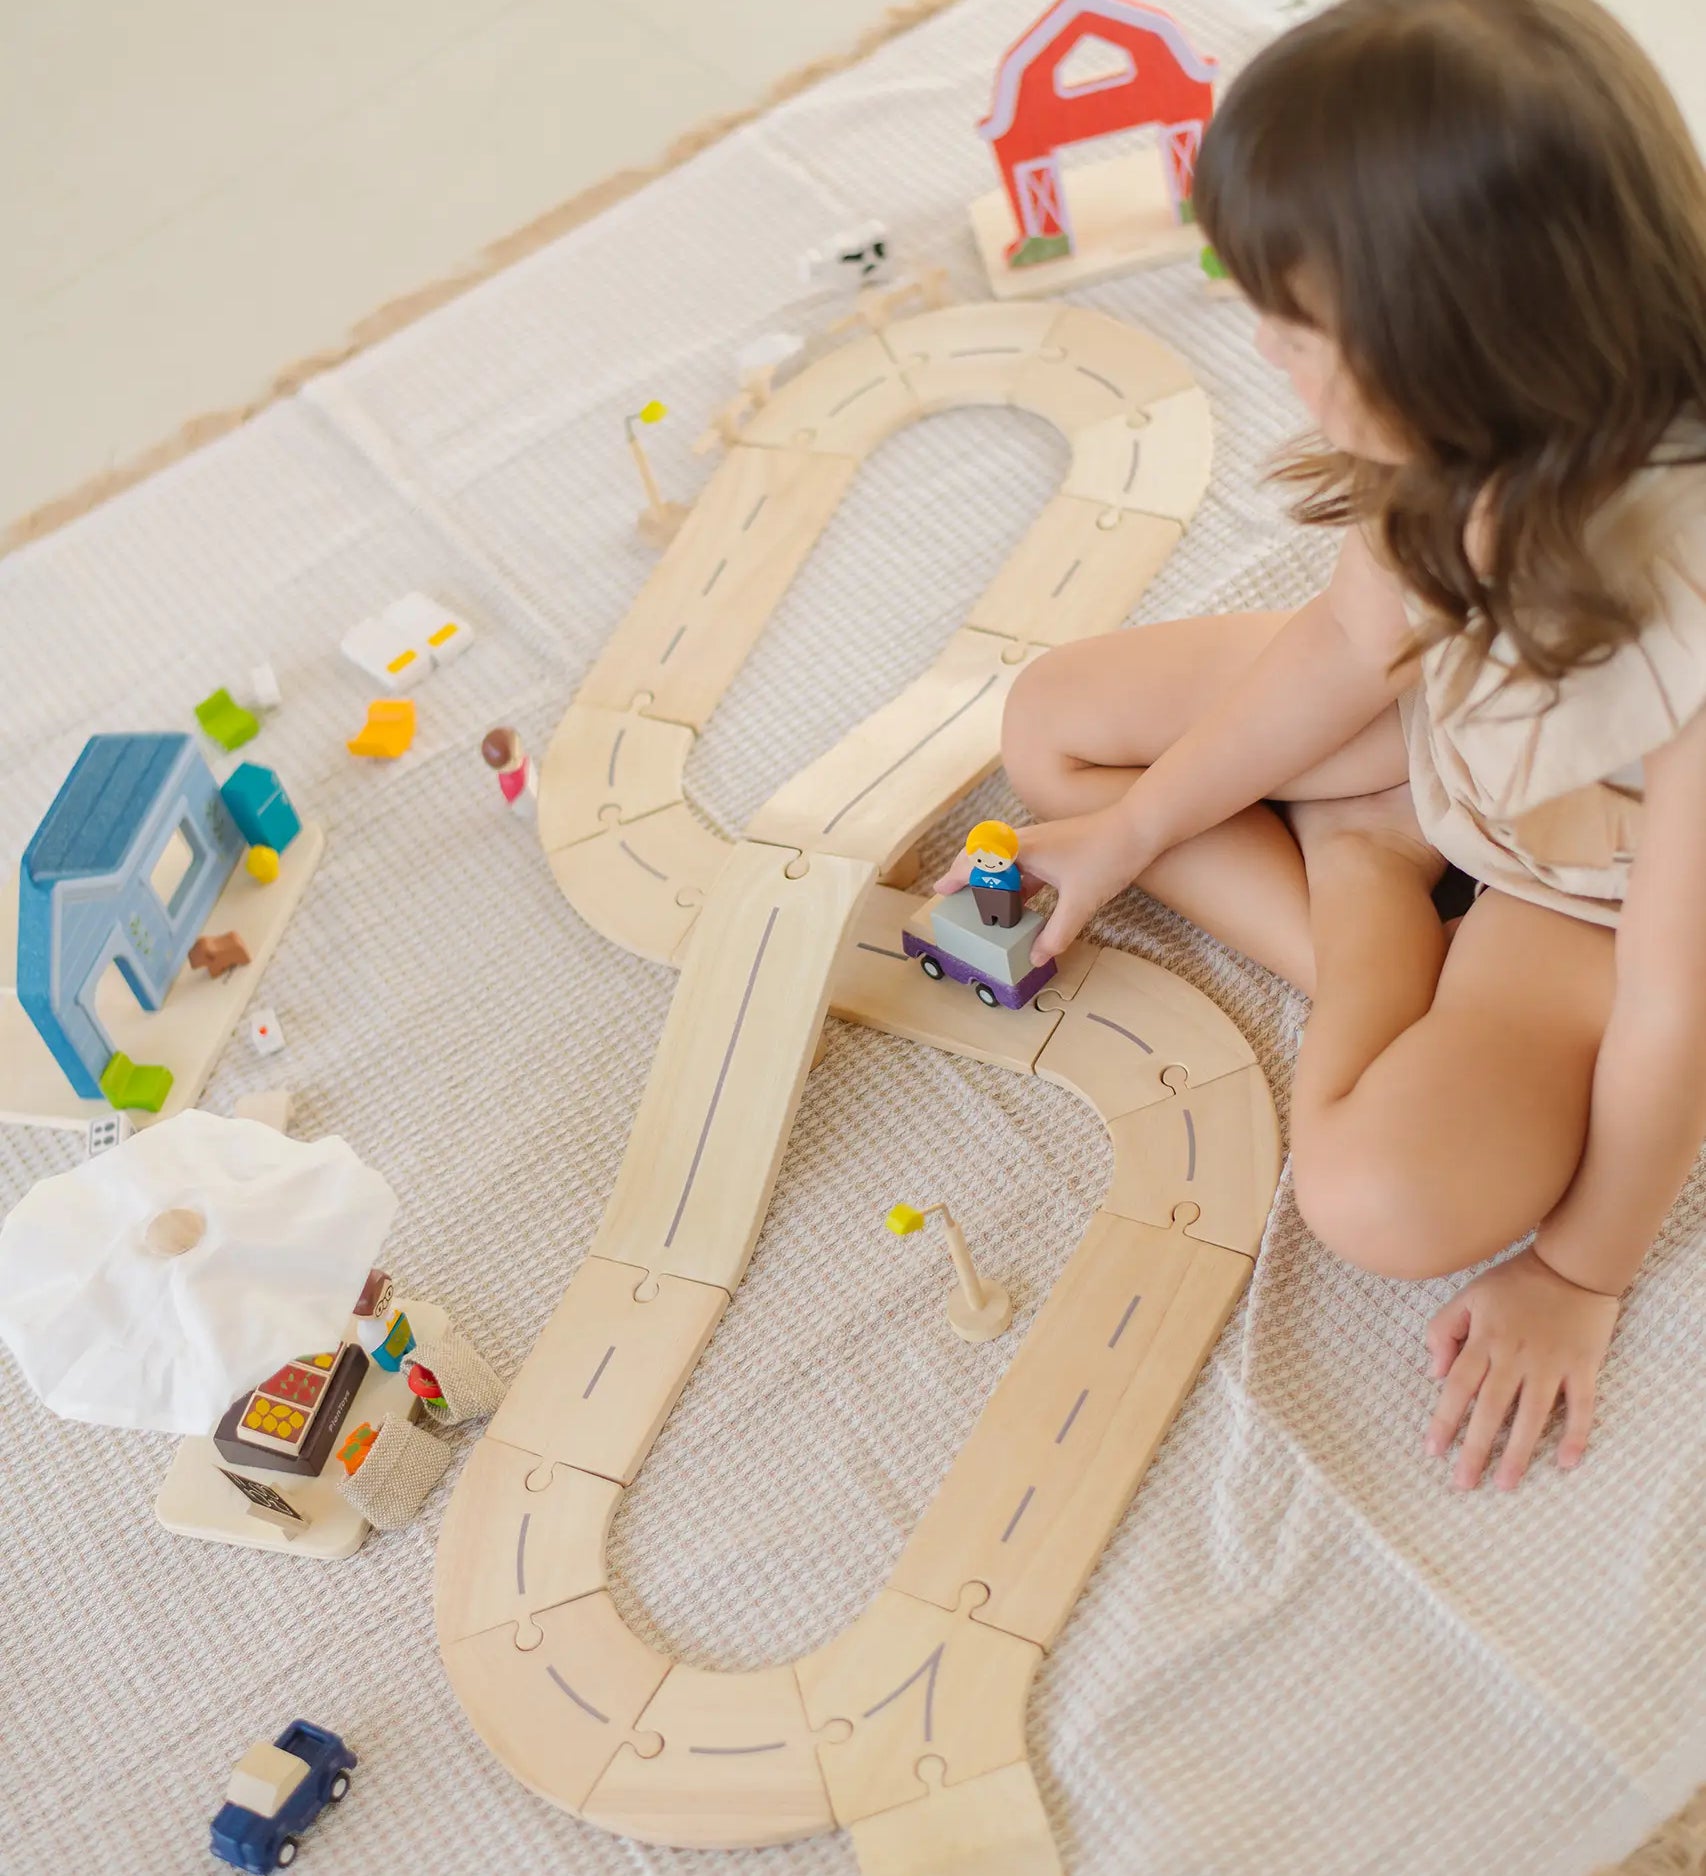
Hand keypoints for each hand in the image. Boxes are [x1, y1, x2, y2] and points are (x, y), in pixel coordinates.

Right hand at [932, 807, 1154, 965]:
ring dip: (992, 881)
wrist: (1138, 829)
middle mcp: (1026, 841)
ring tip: (984, 906)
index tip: (939, 890)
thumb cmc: (1107, 856)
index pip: (977, 858)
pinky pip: (1025, 866)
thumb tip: (1038, 957)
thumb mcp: (1080, 902)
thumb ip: (1057, 933)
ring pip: (1005, 862)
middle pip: (985, 855)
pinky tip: (1019, 903)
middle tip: (953, 897)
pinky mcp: (1054, 848)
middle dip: (967, 876)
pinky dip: (1015, 883)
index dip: (956, 875)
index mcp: (1023, 848)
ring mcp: (1041, 843)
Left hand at [1422, 1245, 1619, 1489]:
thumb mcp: (1468, 1296)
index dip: (1444, 1421)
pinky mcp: (1582, 1366)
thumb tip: (1434, 1373)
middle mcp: (1514, 1356)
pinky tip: (1565, 1462)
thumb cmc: (1514, 1284)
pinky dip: (1575, 1434)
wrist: (1571, 1265)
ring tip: (1506, 1485)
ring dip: (1518, 1452)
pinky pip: (1580, 1406)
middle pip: (1490, 1409)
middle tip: (1463, 1484)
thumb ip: (1443, 1331)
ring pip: (1532, 1416)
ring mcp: (1550, 1363)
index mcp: (1484, 1340)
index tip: (1433, 1452)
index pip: (1457, 1387)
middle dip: (1475, 1449)